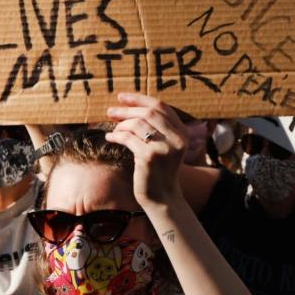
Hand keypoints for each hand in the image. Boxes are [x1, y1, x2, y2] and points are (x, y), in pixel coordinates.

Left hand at [105, 93, 188, 207]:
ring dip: (121, 124)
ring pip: (138, 124)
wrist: (161, 198)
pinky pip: (128, 138)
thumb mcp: (164, 147)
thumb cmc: (158, 171)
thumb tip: (128, 107)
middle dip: (127, 110)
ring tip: (113, 130)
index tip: (122, 97)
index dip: (140, 99)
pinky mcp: (149, 157)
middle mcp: (177, 138)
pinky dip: (116, 136)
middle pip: (149, 113)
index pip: (161, 107)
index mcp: (183, 133)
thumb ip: (156, 129)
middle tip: (111, 111)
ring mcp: (164, 148)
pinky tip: (110, 138)